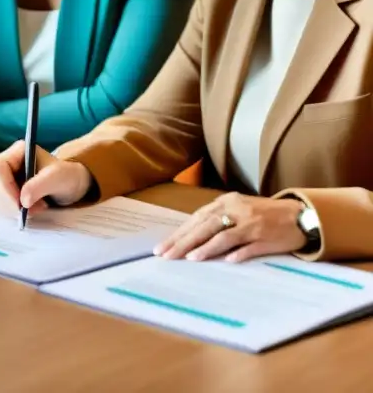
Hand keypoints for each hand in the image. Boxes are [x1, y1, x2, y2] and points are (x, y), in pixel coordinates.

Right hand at [0, 140, 92, 217]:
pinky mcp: (7, 194)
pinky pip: (3, 208)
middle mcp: (7, 164)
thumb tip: (22, 201)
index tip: (20, 203)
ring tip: (39, 208)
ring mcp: (5, 180)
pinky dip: (17, 214)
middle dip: (12, 202)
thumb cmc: (66, 176)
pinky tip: (34, 210)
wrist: (70, 186)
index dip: (4, 186)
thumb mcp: (57, 177)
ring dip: (16, 210)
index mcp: (17, 152)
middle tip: (33, 210)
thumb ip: (39, 186)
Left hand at [154, 192, 306, 262]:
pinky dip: (237, 253)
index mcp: (227, 201)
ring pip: (224, 235)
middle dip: (184, 242)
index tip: (162, 247)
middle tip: (167, 255)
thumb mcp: (237, 209)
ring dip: (206, 247)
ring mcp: (252, 224)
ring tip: (190, 259)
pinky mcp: (267, 238)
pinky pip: (249, 246)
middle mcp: (237, 210)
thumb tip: (189, 237)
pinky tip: (225, 261)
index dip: (179, 233)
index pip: (196, 218)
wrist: (299, 215)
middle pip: (205, 226)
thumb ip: (216, 219)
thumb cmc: (263, 214)